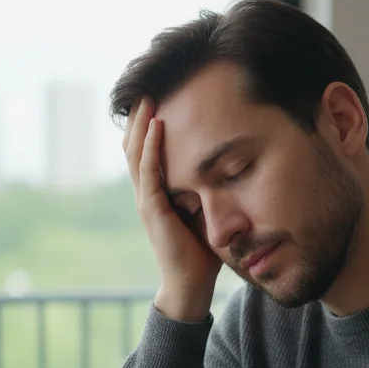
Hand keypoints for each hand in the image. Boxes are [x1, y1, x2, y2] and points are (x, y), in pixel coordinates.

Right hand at [123, 99, 222, 321]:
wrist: (191, 284)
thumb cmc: (202, 250)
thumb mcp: (208, 208)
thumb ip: (210, 186)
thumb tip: (232, 161)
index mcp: (157, 190)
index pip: (147, 149)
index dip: (148, 122)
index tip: (161, 93)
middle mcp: (146, 191)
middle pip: (135, 143)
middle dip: (140, 114)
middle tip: (147, 83)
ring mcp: (146, 198)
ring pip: (136, 151)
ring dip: (141, 121)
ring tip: (147, 94)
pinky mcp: (152, 208)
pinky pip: (148, 169)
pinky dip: (152, 145)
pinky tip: (157, 123)